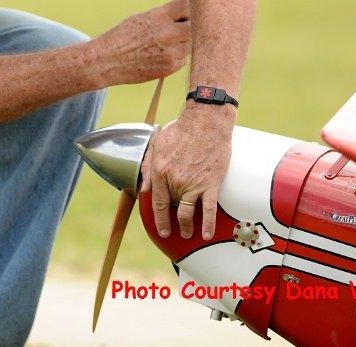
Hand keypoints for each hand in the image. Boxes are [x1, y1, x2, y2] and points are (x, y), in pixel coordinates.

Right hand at [92, 0, 190, 84]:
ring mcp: (171, 51)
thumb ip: (162, 16)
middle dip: (189, 27)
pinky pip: (183, 60)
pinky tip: (160, 57)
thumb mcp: (140, 19)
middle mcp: (168, 33)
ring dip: (183, 44)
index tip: (186, 13)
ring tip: (165, 45)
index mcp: (159, 16)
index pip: (186, 6)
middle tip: (181, 30)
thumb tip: (182, 14)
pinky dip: (176, 58)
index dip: (188, 9)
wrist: (107, 61)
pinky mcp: (170, 67)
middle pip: (194, 26)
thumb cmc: (121, 38)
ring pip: (190, 45)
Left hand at [141, 105, 233, 239]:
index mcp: (160, 171)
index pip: (157, 202)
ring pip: (187, 213)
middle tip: (175, 231)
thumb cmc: (182, 129)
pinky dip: (206, 224)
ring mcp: (193, 184)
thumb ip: (148, 166)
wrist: (206, 122)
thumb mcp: (157, 143)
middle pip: (172, 207)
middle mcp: (175, 181)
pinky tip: (205, 234)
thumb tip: (144, 187)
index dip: (158, 218)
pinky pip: (208, 209)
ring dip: (187, 227)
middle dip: (173, 221)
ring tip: (187, 234)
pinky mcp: (211, 184)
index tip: (161, 229)